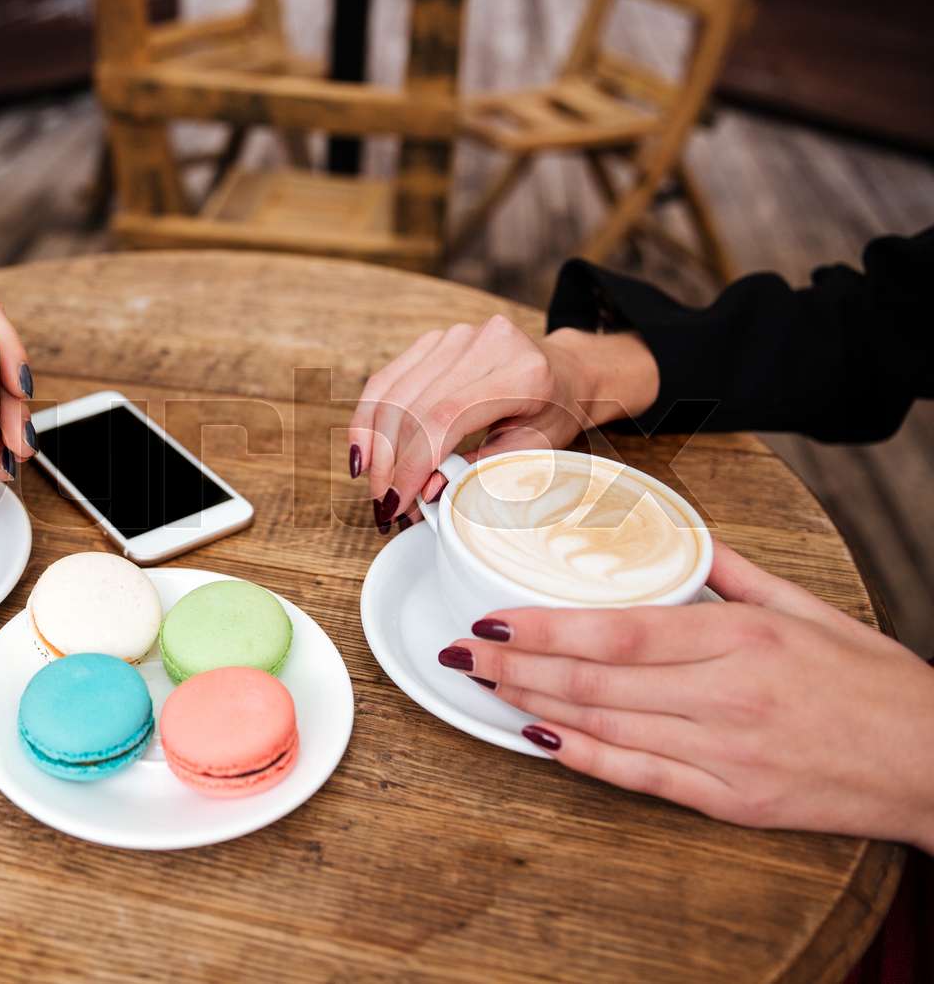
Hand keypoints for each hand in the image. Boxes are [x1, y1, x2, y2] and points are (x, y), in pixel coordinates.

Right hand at [347, 318, 658, 531]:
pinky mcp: (432, 341)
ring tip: (375, 486)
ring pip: (392, 394)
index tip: (400, 503)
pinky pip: (386, 380)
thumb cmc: (553, 413)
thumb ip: (479, 471)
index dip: (413, 464)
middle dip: (390, 463)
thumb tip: (425, 493)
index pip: (444, 417)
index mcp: (520, 373)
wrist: (564, 371)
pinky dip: (369, 419)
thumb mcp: (532, 451)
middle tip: (385, 504)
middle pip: (413, 407)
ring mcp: (454, 336)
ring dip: (374, 446)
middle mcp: (484, 344)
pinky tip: (364, 452)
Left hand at [439, 542, 933, 851]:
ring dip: (532, 703)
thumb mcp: (810, 608)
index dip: (542, 628)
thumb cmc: (878, 684)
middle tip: (460, 652)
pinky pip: (641, 777)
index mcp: (742, 638)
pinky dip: (583, 758)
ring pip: (605, 726)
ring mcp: (725, 753)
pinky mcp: (732, 801)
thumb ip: (735, 572)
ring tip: (483, 685)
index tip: (490, 617)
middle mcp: (726, 694)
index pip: (617, 631)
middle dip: (513, 664)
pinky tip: (539, 739)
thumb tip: (680, 537)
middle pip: (594, 679)